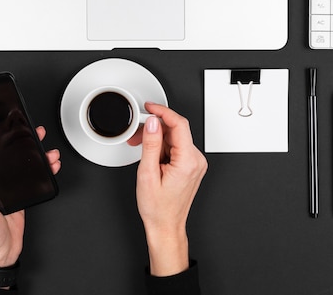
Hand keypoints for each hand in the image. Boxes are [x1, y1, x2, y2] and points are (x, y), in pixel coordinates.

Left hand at [0, 126, 60, 267]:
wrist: (0, 253)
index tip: (10, 130)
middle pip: (8, 157)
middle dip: (24, 145)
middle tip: (35, 135)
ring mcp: (6, 188)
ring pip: (23, 166)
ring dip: (38, 158)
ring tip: (49, 154)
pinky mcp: (19, 195)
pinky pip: (31, 179)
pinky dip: (42, 172)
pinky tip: (49, 167)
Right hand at [128, 103, 207, 276]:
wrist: (165, 225)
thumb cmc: (158, 208)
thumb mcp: (148, 173)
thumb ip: (151, 144)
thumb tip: (152, 123)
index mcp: (188, 161)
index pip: (179, 124)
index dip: (163, 111)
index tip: (150, 107)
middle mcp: (196, 160)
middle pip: (176, 131)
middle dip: (155, 129)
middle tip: (137, 133)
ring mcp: (195, 164)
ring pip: (174, 139)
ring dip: (156, 139)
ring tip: (140, 148)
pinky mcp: (191, 166)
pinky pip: (176, 148)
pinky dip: (162, 147)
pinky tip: (150, 155)